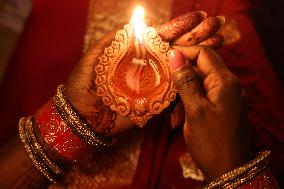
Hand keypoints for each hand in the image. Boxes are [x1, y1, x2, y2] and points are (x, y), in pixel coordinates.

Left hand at [64, 11, 223, 135]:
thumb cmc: (84, 82)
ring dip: (200, 55)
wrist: (81, 114)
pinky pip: (175, 94)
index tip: (198, 17)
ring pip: (180, 69)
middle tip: (217, 25)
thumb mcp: (95, 55)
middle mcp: (148, 68)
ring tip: (220, 41)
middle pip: (176, 50)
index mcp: (135, 54)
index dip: (179, 27)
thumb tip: (135, 24)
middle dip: (197, 36)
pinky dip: (191, 85)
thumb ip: (114, 39)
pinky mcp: (155, 103)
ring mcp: (153, 85)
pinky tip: (207, 74)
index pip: (161, 38)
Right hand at [168, 47, 249, 180]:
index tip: (162, 57)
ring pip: (200, 81)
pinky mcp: (221, 107)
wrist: (229, 170)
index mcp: (225, 81)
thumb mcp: (195, 110)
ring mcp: (225, 96)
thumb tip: (175, 54)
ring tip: (168, 100)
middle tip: (160, 78)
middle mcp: (228, 85)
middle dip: (180, 72)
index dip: (183, 52)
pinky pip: (202, 95)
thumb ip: (186, 81)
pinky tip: (177, 112)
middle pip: (201, 66)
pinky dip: (188, 99)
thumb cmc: (211, 142)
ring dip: (182, 88)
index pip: (203, 53)